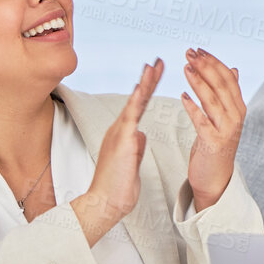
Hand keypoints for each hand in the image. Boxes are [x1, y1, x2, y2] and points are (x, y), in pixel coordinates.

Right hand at [73, 60, 158, 244]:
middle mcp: (120, 129)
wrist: (105, 203)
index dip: (148, 89)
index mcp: (125, 133)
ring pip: (134, 103)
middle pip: (137, 99)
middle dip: (148, 79)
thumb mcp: (132, 160)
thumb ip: (136, 145)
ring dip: (144, 84)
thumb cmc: (118, 186)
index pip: (140, 106)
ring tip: (153, 66)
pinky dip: (137, 102)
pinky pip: (131, 118)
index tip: (157, 72)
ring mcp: (119, 134)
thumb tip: (141, 134)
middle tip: (158, 61)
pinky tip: (142, 88)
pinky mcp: (121, 141)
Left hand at [181, 48, 246, 211]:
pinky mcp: (213, 142)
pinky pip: (202, 122)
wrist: (215, 177)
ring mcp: (226, 130)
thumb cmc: (216, 144)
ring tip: (186, 68)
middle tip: (190, 53)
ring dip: (199, 82)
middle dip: (205, 67)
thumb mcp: (226, 116)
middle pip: (221, 85)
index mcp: (239, 107)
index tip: (199, 50)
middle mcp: (236, 116)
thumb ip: (229, 93)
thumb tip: (234, 68)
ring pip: (212, 100)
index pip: (228, 78)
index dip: (214, 62)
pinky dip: (193, 108)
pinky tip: (183, 96)